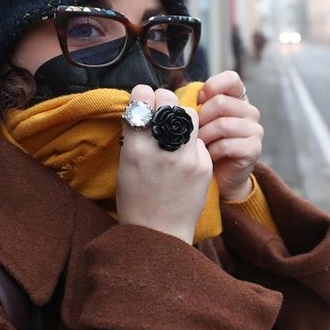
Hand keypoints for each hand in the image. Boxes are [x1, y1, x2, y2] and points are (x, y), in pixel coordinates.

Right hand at [117, 85, 211, 243]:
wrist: (159, 234)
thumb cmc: (136, 200)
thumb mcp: (125, 165)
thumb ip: (136, 137)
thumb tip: (146, 110)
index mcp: (135, 149)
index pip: (142, 100)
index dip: (143, 94)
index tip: (143, 98)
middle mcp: (162, 150)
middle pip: (168, 101)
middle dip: (164, 100)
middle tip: (162, 109)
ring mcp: (187, 158)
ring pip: (189, 114)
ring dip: (182, 116)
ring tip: (175, 129)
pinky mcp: (204, 166)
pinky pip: (199, 140)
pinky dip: (192, 142)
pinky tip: (185, 155)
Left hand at [196, 71, 261, 200]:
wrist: (218, 174)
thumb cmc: (204, 142)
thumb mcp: (198, 119)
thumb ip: (195, 103)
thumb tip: (183, 95)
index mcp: (238, 99)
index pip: (231, 79)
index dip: (211, 87)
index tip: (199, 101)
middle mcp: (250, 111)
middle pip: (221, 103)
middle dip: (201, 119)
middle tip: (195, 131)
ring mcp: (255, 130)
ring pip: (223, 125)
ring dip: (205, 137)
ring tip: (200, 145)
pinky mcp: (254, 149)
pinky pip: (227, 145)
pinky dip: (213, 152)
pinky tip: (210, 156)